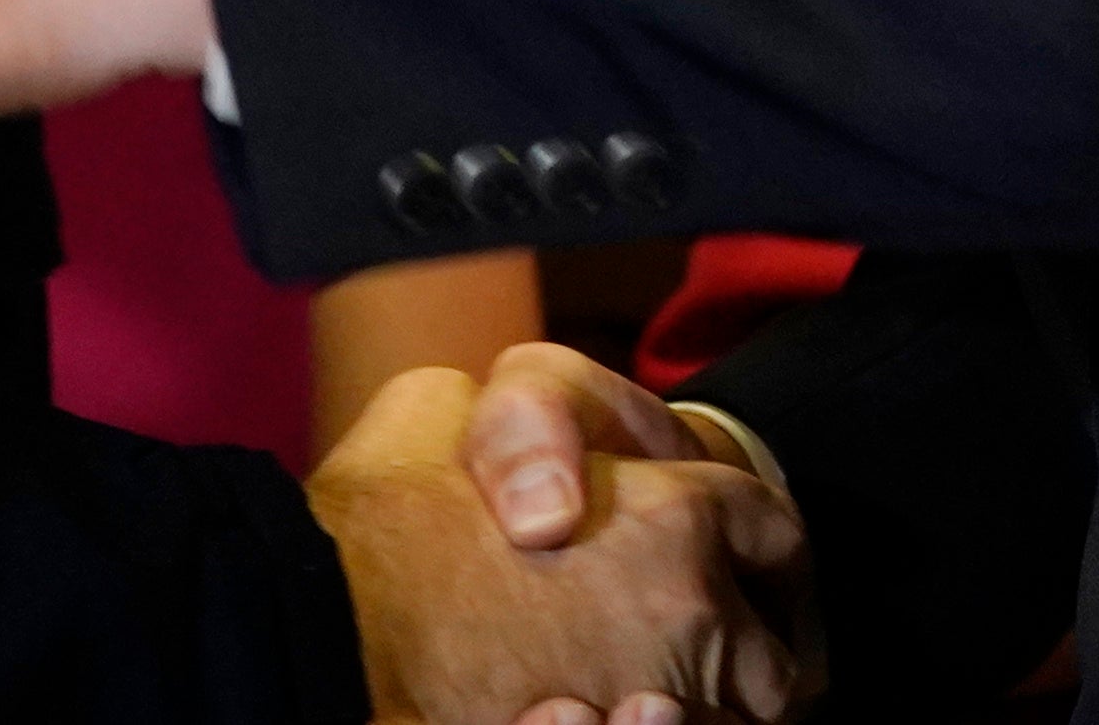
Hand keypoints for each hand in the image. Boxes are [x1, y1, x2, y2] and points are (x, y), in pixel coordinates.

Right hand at [309, 356, 811, 724]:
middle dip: (744, 657)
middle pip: (772, 662)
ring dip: (698, 714)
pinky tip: (601, 713)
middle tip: (702, 654)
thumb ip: (524, 424)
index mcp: (674, 514)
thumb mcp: (447, 404)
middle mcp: (688, 615)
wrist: (326, 629)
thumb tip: (539, 466)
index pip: (769, 529)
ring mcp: (656, 703)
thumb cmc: (389, 515)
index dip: (757, 541)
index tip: (743, 556)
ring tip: (643, 697)